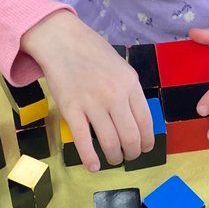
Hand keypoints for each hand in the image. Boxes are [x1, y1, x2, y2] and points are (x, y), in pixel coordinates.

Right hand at [22, 11, 153, 171]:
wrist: (61, 40)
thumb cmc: (92, 52)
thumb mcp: (121, 67)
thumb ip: (130, 91)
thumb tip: (137, 120)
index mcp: (130, 83)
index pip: (146, 122)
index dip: (147, 141)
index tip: (145, 148)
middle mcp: (114, 95)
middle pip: (130, 136)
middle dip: (132, 152)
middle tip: (129, 156)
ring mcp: (92, 103)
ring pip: (110, 142)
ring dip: (114, 157)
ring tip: (113, 159)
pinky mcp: (70, 110)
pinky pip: (83, 141)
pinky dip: (90, 158)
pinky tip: (94, 166)